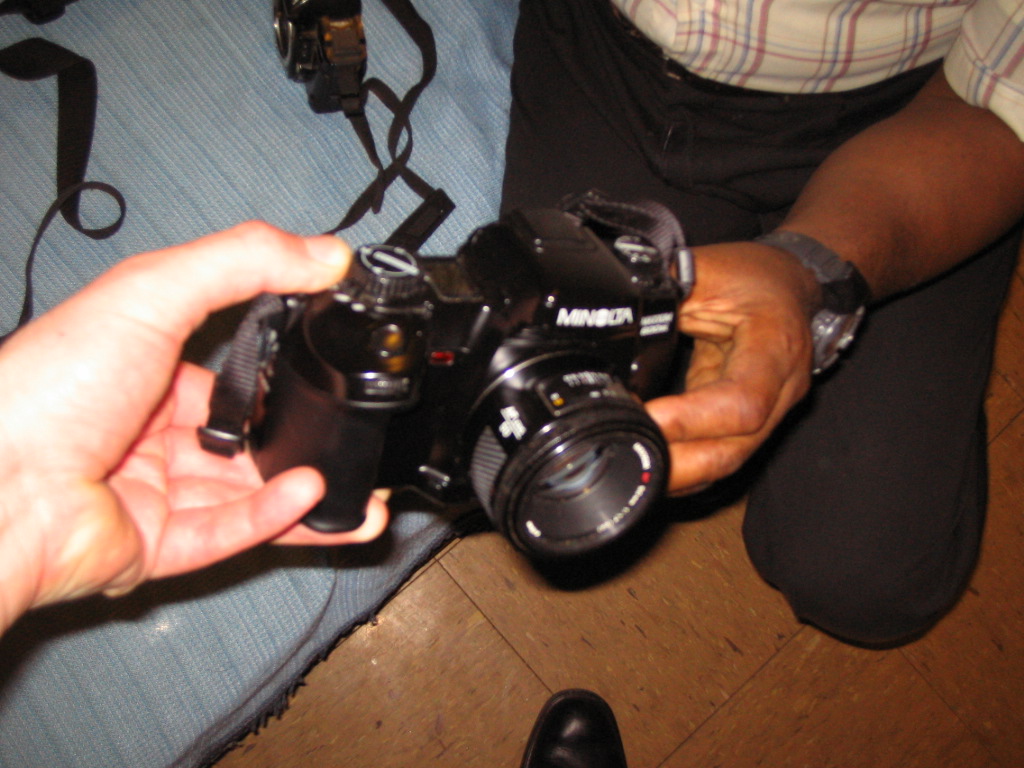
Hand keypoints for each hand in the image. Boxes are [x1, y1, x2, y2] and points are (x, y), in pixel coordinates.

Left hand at [0, 223, 387, 631]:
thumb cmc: (51, 384)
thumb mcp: (154, 291)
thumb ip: (244, 262)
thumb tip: (327, 252)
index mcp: (141, 372)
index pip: (225, 373)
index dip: (272, 370)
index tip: (324, 361)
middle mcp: (147, 435)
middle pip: (243, 440)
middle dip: (298, 441)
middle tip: (348, 432)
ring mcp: (152, 493)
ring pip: (246, 495)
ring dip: (301, 487)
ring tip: (358, 486)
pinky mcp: (156, 547)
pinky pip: (227, 534)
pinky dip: (273, 516)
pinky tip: (309, 494)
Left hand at [646, 241, 820, 493]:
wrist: (789, 285)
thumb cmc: (755, 277)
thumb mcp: (708, 270)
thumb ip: (664, 292)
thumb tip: (615, 307)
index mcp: (774, 349)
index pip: (743, 403)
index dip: (695, 419)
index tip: (650, 416)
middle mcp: (779, 393)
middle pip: (732, 451)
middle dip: (678, 464)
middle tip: (624, 449)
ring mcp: (766, 415)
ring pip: (723, 462)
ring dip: (674, 471)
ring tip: (626, 459)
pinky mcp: (743, 425)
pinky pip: (714, 455)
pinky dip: (680, 465)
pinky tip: (646, 461)